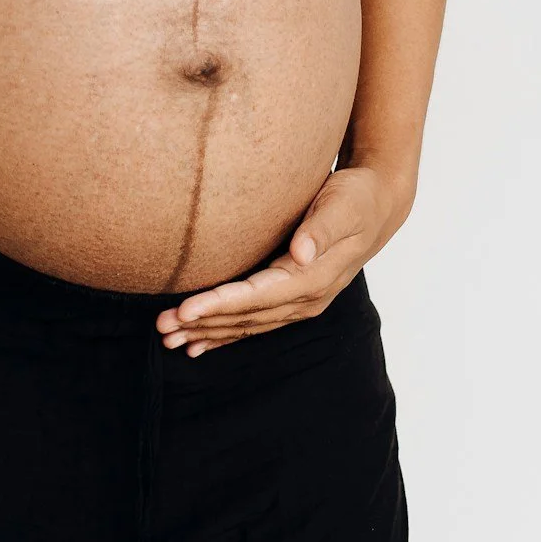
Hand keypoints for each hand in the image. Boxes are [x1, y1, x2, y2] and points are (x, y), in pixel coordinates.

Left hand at [154, 163, 406, 354]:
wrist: (378, 206)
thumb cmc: (356, 198)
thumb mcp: (343, 205)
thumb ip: (321, 228)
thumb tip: (301, 252)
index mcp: (313, 278)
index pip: (258, 296)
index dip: (221, 304)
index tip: (186, 310)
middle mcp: (306, 299)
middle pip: (246, 317)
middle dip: (203, 323)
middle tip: (162, 327)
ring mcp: (301, 304)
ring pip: (246, 325)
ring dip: (208, 332)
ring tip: (169, 339)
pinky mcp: (293, 299)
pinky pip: (254, 322)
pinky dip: (225, 333)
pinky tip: (199, 343)